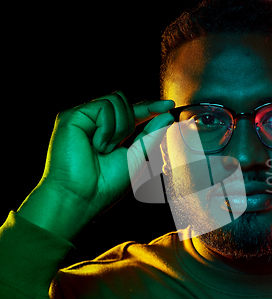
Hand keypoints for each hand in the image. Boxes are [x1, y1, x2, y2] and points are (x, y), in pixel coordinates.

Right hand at [17, 91, 174, 239]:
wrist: (83, 196)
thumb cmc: (106, 184)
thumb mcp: (138, 156)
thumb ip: (152, 134)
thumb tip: (167, 114)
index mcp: (112, 132)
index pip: (134, 112)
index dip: (151, 107)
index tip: (170, 104)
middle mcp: (96, 122)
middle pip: (124, 100)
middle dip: (132, 120)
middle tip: (120, 146)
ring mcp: (84, 118)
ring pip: (116, 100)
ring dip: (119, 128)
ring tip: (105, 149)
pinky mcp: (71, 116)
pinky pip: (103, 107)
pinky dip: (107, 128)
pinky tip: (97, 146)